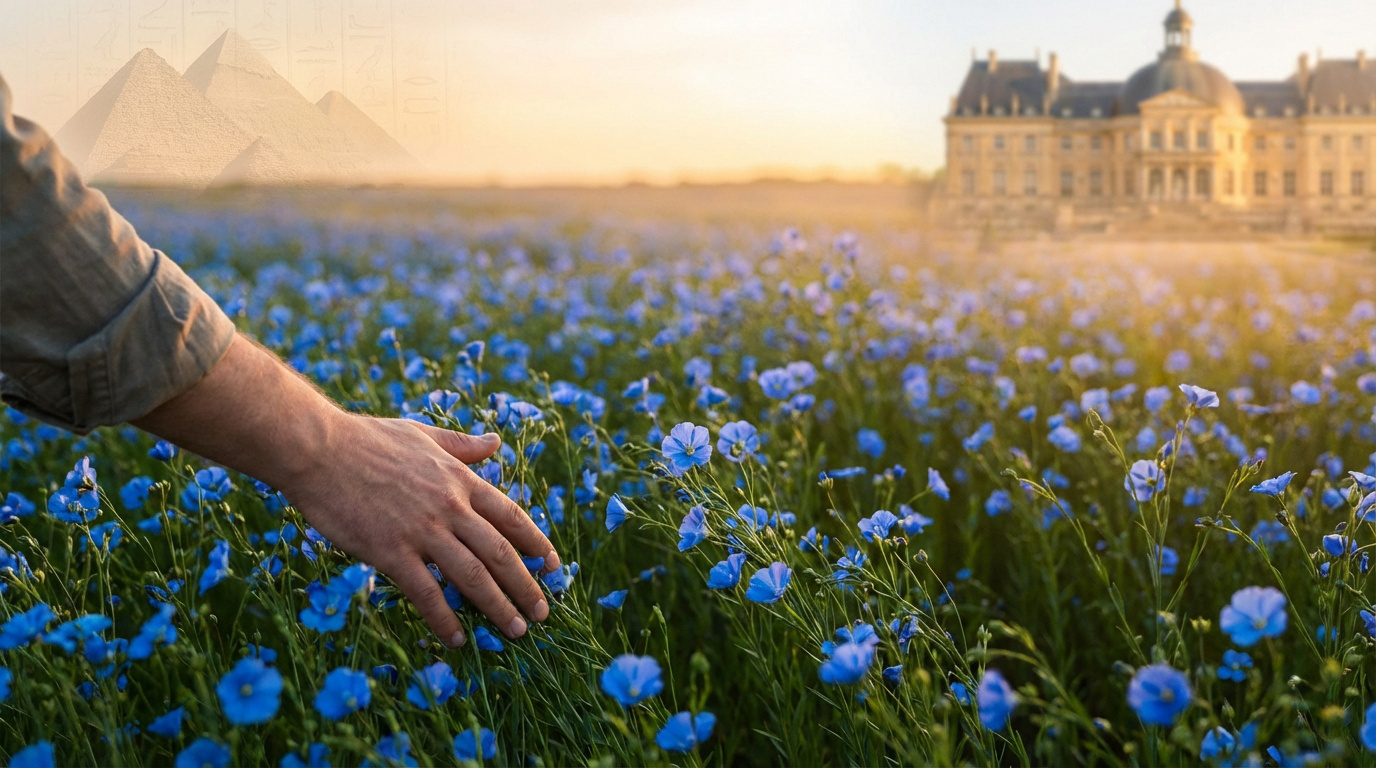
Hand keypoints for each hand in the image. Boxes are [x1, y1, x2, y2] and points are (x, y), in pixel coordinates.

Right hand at [132, 335, 560, 649]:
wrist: (318, 449)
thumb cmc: (366, 439)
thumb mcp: (423, 435)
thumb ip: (462, 446)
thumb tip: (496, 442)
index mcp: (459, 479)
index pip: (511, 517)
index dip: (537, 544)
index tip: (554, 566)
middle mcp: (449, 506)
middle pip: (499, 553)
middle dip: (526, 586)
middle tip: (541, 614)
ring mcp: (422, 530)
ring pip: (472, 576)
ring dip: (498, 607)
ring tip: (516, 631)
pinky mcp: (390, 551)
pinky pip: (426, 592)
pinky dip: (444, 619)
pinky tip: (456, 640)